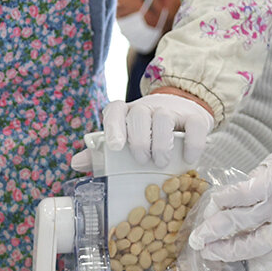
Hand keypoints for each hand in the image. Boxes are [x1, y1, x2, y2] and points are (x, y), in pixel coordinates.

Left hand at [71, 93, 213, 171]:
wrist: (184, 115)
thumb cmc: (147, 134)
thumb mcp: (125, 141)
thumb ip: (101, 152)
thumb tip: (75, 163)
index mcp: (127, 112)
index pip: (115, 109)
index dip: (113, 126)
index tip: (115, 146)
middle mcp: (148, 107)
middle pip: (139, 114)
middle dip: (139, 140)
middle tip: (142, 161)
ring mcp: (172, 110)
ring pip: (164, 118)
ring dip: (161, 143)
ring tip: (161, 162)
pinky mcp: (195, 117)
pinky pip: (194, 126)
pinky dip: (192, 143)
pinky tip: (188, 158)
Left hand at [187, 138, 271, 261]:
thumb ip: (254, 179)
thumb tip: (231, 198)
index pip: (240, 195)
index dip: (221, 201)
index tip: (210, 205)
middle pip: (240, 222)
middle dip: (213, 231)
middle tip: (197, 238)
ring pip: (254, 244)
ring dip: (229, 250)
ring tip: (211, 252)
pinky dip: (254, 254)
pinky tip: (239, 253)